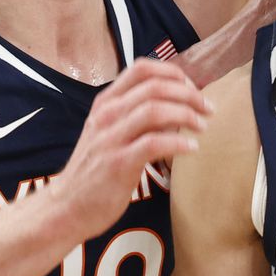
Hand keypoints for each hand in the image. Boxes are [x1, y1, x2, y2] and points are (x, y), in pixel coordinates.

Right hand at [51, 58, 210, 237]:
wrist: (67, 206)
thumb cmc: (95, 169)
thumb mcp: (109, 132)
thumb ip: (135, 116)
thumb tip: (176, 106)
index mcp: (106, 102)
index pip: (142, 69)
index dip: (173, 73)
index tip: (192, 88)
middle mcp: (107, 114)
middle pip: (155, 87)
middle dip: (189, 94)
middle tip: (207, 108)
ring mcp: (111, 138)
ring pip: (155, 110)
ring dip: (187, 115)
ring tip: (202, 126)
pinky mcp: (119, 163)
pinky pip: (154, 143)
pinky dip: (178, 143)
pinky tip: (191, 148)